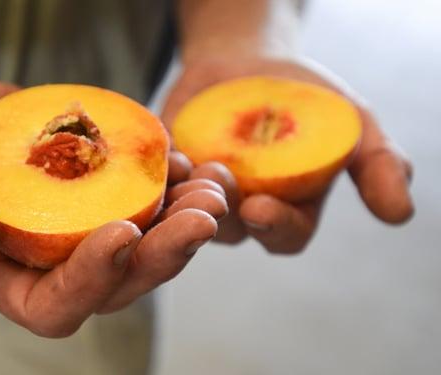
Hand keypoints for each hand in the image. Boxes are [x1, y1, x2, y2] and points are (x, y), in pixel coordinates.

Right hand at [0, 53, 228, 335]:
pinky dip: (179, 191)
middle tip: (202, 213)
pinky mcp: (105, 199)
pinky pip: (152, 208)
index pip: (55, 306)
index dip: (92, 279)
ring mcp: (85, 232)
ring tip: (213, 187)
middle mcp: (54, 263)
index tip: (120, 231)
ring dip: (186, 225)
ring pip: (148, 251)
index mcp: (7, 275)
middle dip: (165, 255)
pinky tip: (194, 164)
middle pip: (120, 284)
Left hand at [161, 56, 413, 252]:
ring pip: (187, 211)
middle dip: (222, 210)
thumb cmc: (306, 99)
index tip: (260, 209)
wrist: (252, 62)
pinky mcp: (168, 171)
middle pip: (228, 229)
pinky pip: (158, 180)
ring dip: (185, 193)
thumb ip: (378, 166)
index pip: (281, 236)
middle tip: (219, 181)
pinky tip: (164, 153)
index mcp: (285, 213)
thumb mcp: (352, 124)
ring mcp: (199, 195)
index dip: (272, 228)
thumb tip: (401, 214)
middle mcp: (239, 212)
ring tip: (189, 164)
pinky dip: (159, 170)